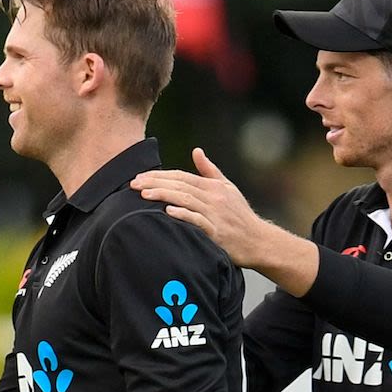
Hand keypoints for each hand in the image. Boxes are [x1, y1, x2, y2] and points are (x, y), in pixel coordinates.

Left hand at [132, 148, 319, 294]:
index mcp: (213, 186)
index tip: (139, 177)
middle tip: (133, 184)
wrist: (258, 241)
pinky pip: (197, 221)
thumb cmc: (239, 215)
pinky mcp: (216, 232)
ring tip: (143, 195)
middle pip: (180, 186)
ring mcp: (215, 214)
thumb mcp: (227, 188)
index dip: (160, 175)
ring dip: (163, 195)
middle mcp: (213, 197)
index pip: (181, 176)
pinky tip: (167, 211)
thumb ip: (210, 170)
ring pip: (185, 200)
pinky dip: (183, 215)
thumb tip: (196, 151)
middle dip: (155, 183)